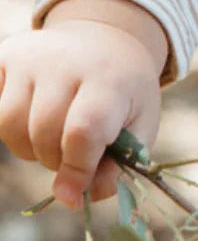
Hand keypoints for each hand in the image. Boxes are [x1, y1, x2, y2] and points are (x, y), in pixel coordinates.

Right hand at [0, 0, 167, 207]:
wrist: (108, 40)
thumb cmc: (125, 94)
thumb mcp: (141, 126)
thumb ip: (116, 168)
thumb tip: (72, 199)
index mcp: (111, 79)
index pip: (84, 130)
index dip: (77, 168)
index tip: (75, 191)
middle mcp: (68, 62)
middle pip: (43, 132)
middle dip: (55, 159)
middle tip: (72, 153)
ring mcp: (32, 57)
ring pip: (10, 125)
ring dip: (28, 147)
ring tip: (53, 136)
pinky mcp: (5, 55)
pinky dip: (7, 124)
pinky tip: (30, 116)